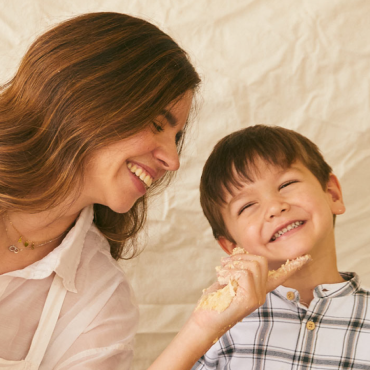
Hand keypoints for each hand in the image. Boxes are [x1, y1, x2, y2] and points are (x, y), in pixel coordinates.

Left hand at [190, 252, 309, 342]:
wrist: (205, 321)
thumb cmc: (214, 300)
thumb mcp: (228, 280)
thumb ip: (238, 268)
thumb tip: (240, 252)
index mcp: (258, 288)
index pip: (280, 276)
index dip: (292, 266)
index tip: (306, 258)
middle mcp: (261, 294)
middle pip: (261, 261)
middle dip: (241, 256)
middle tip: (224, 263)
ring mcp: (257, 297)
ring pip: (254, 265)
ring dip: (233, 264)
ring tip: (221, 273)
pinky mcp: (250, 299)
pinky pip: (244, 273)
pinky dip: (229, 272)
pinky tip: (222, 280)